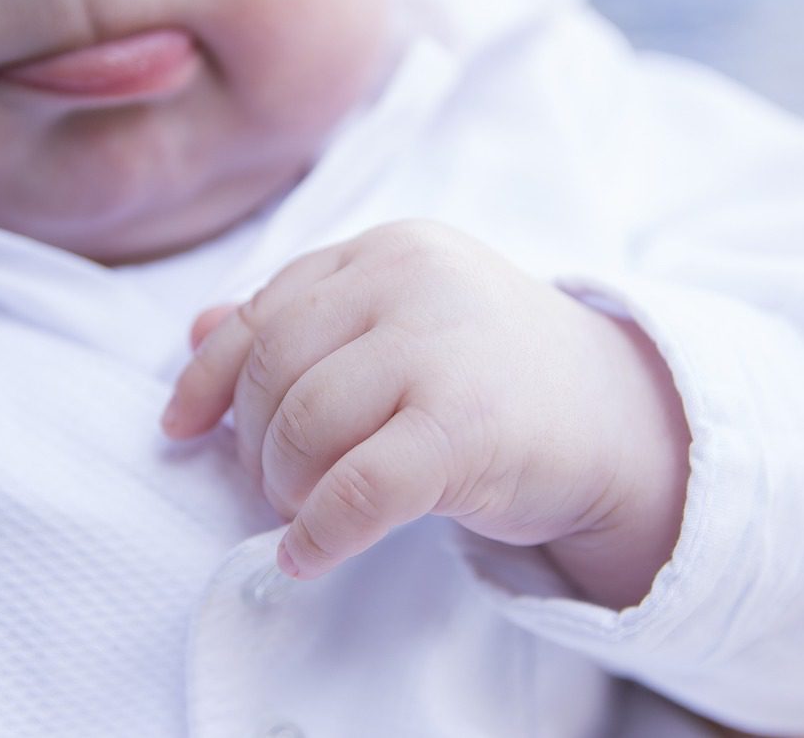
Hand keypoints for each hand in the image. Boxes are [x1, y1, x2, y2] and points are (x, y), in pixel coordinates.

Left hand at [162, 221, 688, 607]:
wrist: (621, 419)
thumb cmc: (496, 374)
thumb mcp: (401, 324)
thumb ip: (304, 319)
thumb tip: (195, 329)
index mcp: (389, 249)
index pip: (264, 311)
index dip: (209, 377)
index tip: (181, 427)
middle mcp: (411, 279)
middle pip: (274, 371)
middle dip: (256, 443)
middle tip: (279, 485)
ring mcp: (442, 347)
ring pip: (304, 428)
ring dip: (285, 488)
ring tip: (307, 509)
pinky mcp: (467, 426)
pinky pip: (355, 491)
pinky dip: (318, 533)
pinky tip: (309, 554)